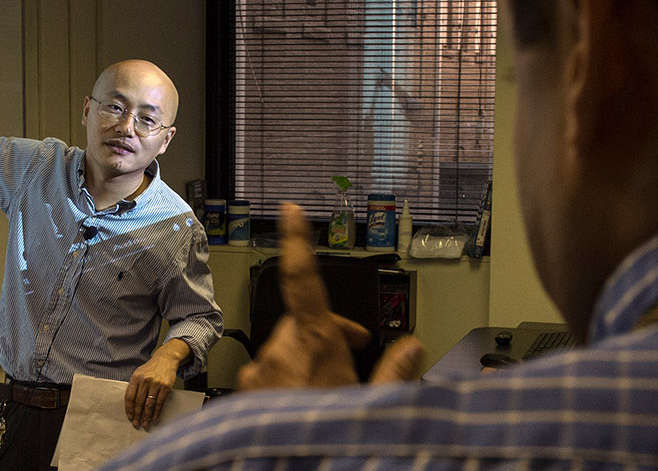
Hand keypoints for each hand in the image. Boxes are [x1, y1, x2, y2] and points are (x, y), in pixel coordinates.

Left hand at [124, 339, 187, 428]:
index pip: (129, 396)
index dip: (129, 409)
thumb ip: (134, 386)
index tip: (130, 417)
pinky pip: (160, 402)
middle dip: (137, 415)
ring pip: (149, 404)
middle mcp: (145, 381)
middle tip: (136, 424)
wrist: (166, 360)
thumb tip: (130, 405)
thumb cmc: (151, 369)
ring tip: (145, 423)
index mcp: (136, 378)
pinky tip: (154, 418)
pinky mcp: (166, 387)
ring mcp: (156, 384)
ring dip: (147, 416)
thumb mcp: (139, 373)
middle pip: (139, 402)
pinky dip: (157, 412)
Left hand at [236, 202, 424, 389]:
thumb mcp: (374, 406)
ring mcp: (258, 372)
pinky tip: (300, 404)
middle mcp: (280, 352)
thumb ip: (393, 373)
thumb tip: (412, 349)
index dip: (296, 241)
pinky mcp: (245, 393)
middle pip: (299, 322)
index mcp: (316, 344)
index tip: (290, 212)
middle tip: (350, 359)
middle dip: (323, 334)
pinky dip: (281, 382)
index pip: (303, 278)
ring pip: (281, 351)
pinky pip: (264, 375)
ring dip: (301, 362)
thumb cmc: (328, 445)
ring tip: (326, 394)